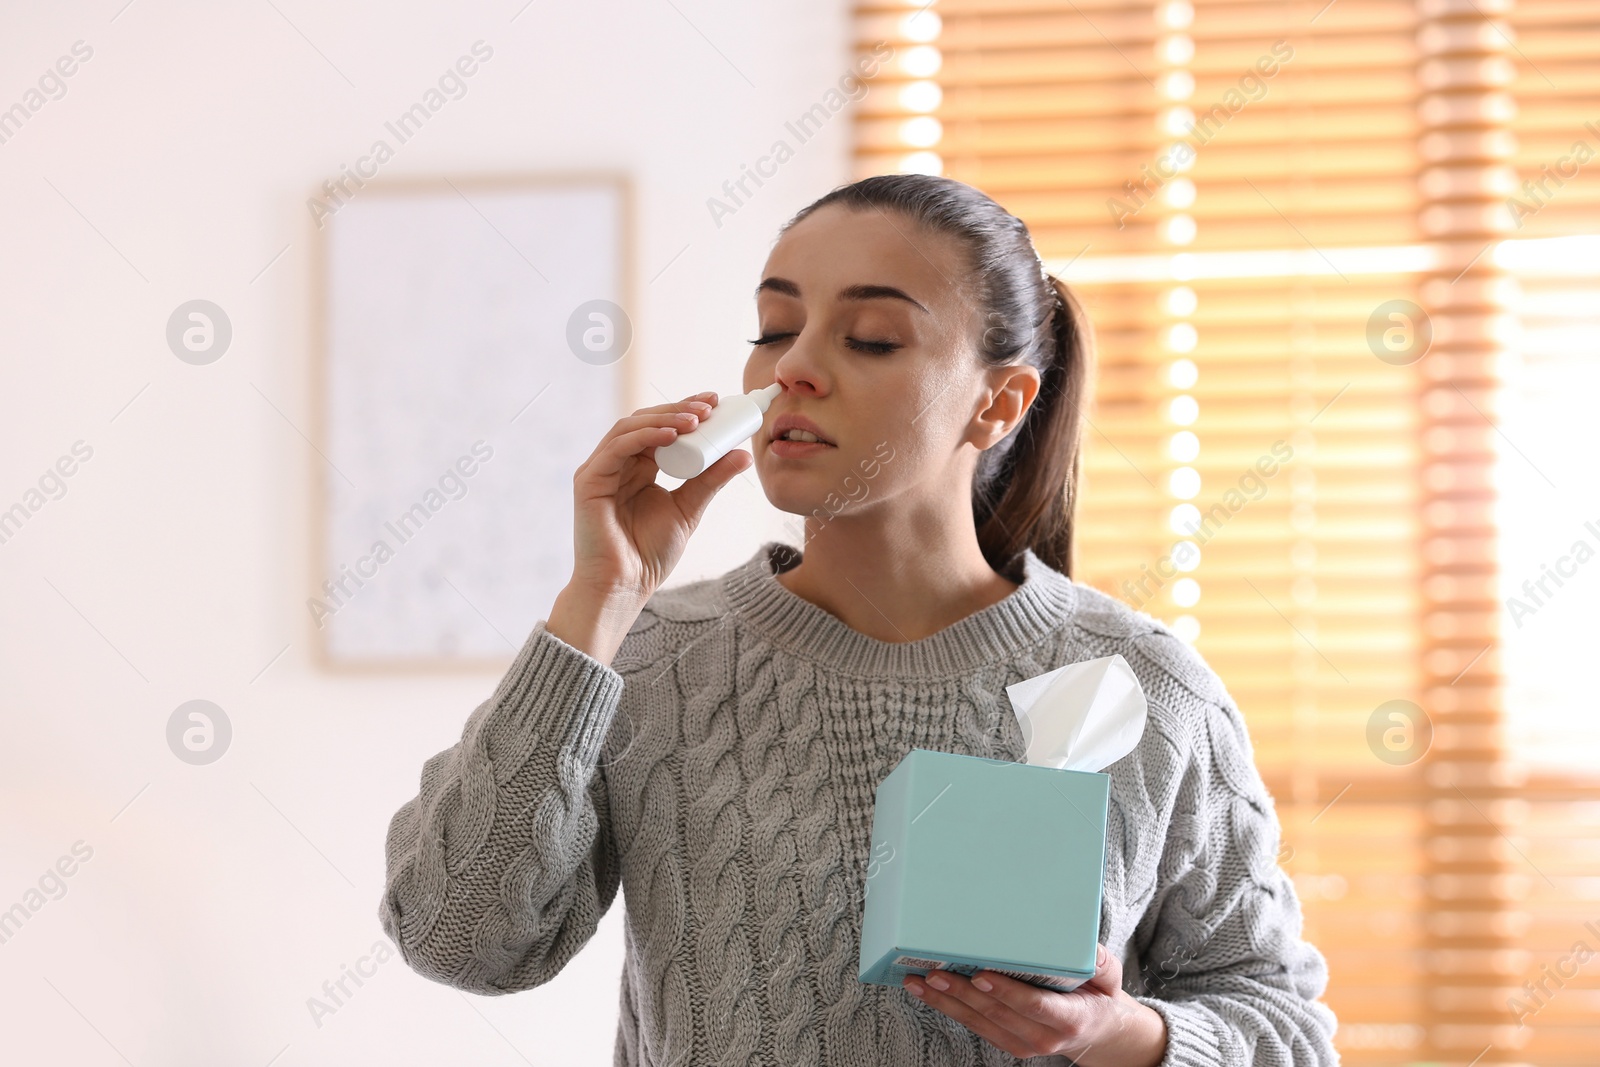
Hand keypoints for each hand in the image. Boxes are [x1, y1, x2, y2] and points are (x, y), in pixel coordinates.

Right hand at [548, 391, 751, 662]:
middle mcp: (618, 463)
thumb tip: (743, 454)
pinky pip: (617, 447)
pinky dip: (644, 436)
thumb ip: (711, 480)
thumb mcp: (689, 509)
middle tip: (710, 404)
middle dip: (679, 409)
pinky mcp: (588, 480)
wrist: (625, 586)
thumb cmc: (650, 554)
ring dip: (665, 418)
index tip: (715, 401)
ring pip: (631, 427)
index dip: (685, 410)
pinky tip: (671, 435)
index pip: (661, 428)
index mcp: (638, 467)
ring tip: (697, 418)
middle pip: (646, 421)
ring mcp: (600, 469)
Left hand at [902, 944, 1167, 1066]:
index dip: (1006, 992)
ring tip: (921, 981)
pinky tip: (928, 992)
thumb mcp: (1109, 978)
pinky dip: (948, 1008)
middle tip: (936, 972)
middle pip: (996, 1013)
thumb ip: (1099, 961)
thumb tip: (1083, 942)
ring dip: (946, 1002)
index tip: (981, 975)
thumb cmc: (1099, 998)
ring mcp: (1022, 1043)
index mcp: (1069, 1019)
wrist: (1098, 1033)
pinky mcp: (1006, 1041)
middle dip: (962, 992)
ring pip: (978, 1021)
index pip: (1033, 1005)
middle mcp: (1042, 1037)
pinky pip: (974, 1025)